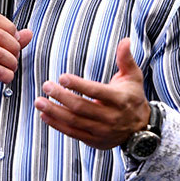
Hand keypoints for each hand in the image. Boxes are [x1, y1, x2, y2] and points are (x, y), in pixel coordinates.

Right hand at [0, 12, 32, 116]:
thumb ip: (9, 40)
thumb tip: (28, 33)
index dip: (10, 28)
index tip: (14, 40)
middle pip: (0, 35)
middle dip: (14, 48)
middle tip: (13, 57)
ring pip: (0, 53)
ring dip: (11, 63)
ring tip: (9, 68)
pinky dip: (7, 75)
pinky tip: (4, 77)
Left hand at [34, 38, 150, 149]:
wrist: (140, 128)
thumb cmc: (133, 97)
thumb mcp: (133, 77)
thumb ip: (126, 59)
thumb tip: (125, 40)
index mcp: (120, 99)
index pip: (96, 91)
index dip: (78, 85)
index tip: (62, 77)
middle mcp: (111, 117)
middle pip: (81, 107)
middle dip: (61, 96)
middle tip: (46, 86)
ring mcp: (101, 131)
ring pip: (74, 121)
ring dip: (54, 111)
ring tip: (39, 101)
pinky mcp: (93, 140)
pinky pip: (72, 133)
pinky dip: (57, 125)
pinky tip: (45, 115)